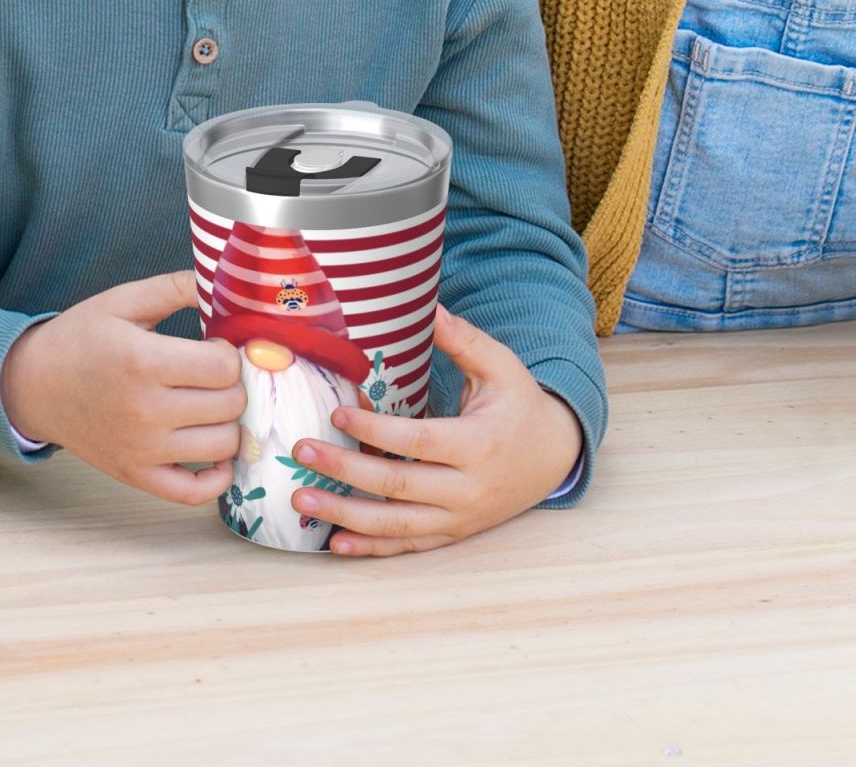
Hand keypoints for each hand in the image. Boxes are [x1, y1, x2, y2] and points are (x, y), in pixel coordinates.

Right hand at [0, 270, 245, 504]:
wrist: (33, 385)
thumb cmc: (81, 338)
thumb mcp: (124, 300)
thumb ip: (177, 286)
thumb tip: (224, 280)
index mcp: (144, 362)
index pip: (224, 368)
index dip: (230, 353)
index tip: (214, 347)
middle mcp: (145, 411)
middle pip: (230, 405)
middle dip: (233, 384)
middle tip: (214, 375)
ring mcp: (141, 450)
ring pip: (223, 446)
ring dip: (229, 423)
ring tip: (211, 404)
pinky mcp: (135, 476)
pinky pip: (193, 494)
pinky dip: (216, 477)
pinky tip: (213, 450)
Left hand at [286, 305, 583, 556]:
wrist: (554, 457)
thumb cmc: (520, 404)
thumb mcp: (501, 367)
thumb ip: (463, 341)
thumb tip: (430, 305)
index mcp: (479, 444)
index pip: (418, 440)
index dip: (376, 429)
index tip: (337, 412)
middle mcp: (468, 488)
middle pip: (397, 485)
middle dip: (344, 469)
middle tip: (302, 451)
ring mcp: (460, 517)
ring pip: (395, 525)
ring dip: (344, 515)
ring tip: (301, 501)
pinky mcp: (453, 534)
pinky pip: (407, 547)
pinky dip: (369, 549)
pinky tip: (334, 544)